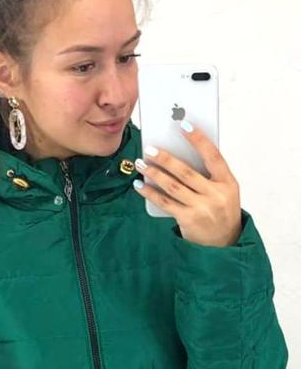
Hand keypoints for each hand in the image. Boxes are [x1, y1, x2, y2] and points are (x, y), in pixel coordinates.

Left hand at [133, 121, 242, 246]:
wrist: (224, 243)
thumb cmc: (220, 210)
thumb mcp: (223, 191)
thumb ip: (207, 175)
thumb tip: (177, 153)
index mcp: (228, 182)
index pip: (213, 156)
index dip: (199, 139)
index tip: (184, 124)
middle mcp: (216, 194)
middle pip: (187, 171)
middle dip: (166, 158)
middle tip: (149, 148)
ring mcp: (202, 208)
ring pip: (173, 186)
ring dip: (154, 173)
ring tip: (140, 164)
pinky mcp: (188, 219)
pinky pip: (165, 202)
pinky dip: (150, 192)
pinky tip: (139, 185)